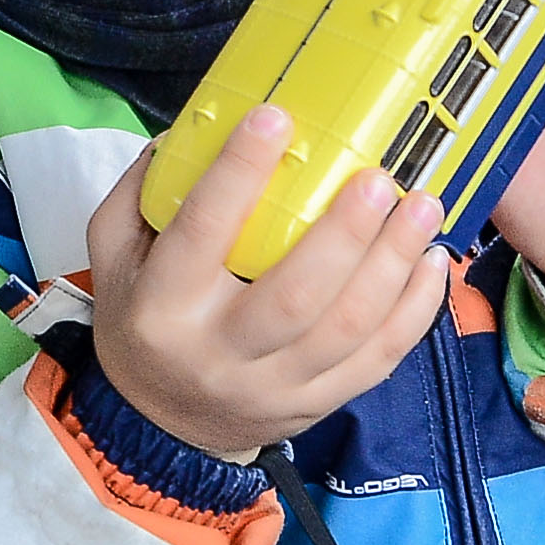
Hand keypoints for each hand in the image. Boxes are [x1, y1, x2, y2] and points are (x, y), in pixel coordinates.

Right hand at [85, 108, 450, 461]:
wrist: (158, 425)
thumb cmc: (143, 320)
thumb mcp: (114, 257)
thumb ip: (143, 193)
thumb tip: (196, 128)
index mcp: (162, 309)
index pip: (201, 234)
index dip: (238, 174)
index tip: (275, 119)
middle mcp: (219, 356)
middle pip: (294, 297)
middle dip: (344, 233)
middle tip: (376, 179)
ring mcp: (274, 388)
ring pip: (347, 329)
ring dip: (393, 265)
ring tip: (421, 209)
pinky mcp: (316, 406)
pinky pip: (379, 360)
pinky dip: (415, 311)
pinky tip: (431, 263)